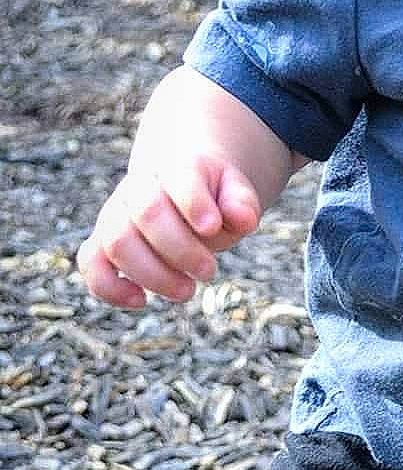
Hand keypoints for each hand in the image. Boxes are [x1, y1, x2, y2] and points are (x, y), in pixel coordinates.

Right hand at [77, 154, 263, 310]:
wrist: (179, 188)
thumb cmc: (212, 198)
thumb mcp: (235, 192)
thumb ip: (241, 202)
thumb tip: (245, 219)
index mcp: (176, 168)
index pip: (180, 179)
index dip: (194, 203)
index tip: (212, 227)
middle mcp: (138, 188)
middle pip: (146, 213)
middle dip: (181, 250)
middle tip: (209, 271)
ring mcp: (116, 214)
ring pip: (117, 242)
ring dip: (153, 274)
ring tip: (186, 290)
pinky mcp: (103, 243)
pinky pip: (91, 263)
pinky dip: (109, 287)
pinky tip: (140, 301)